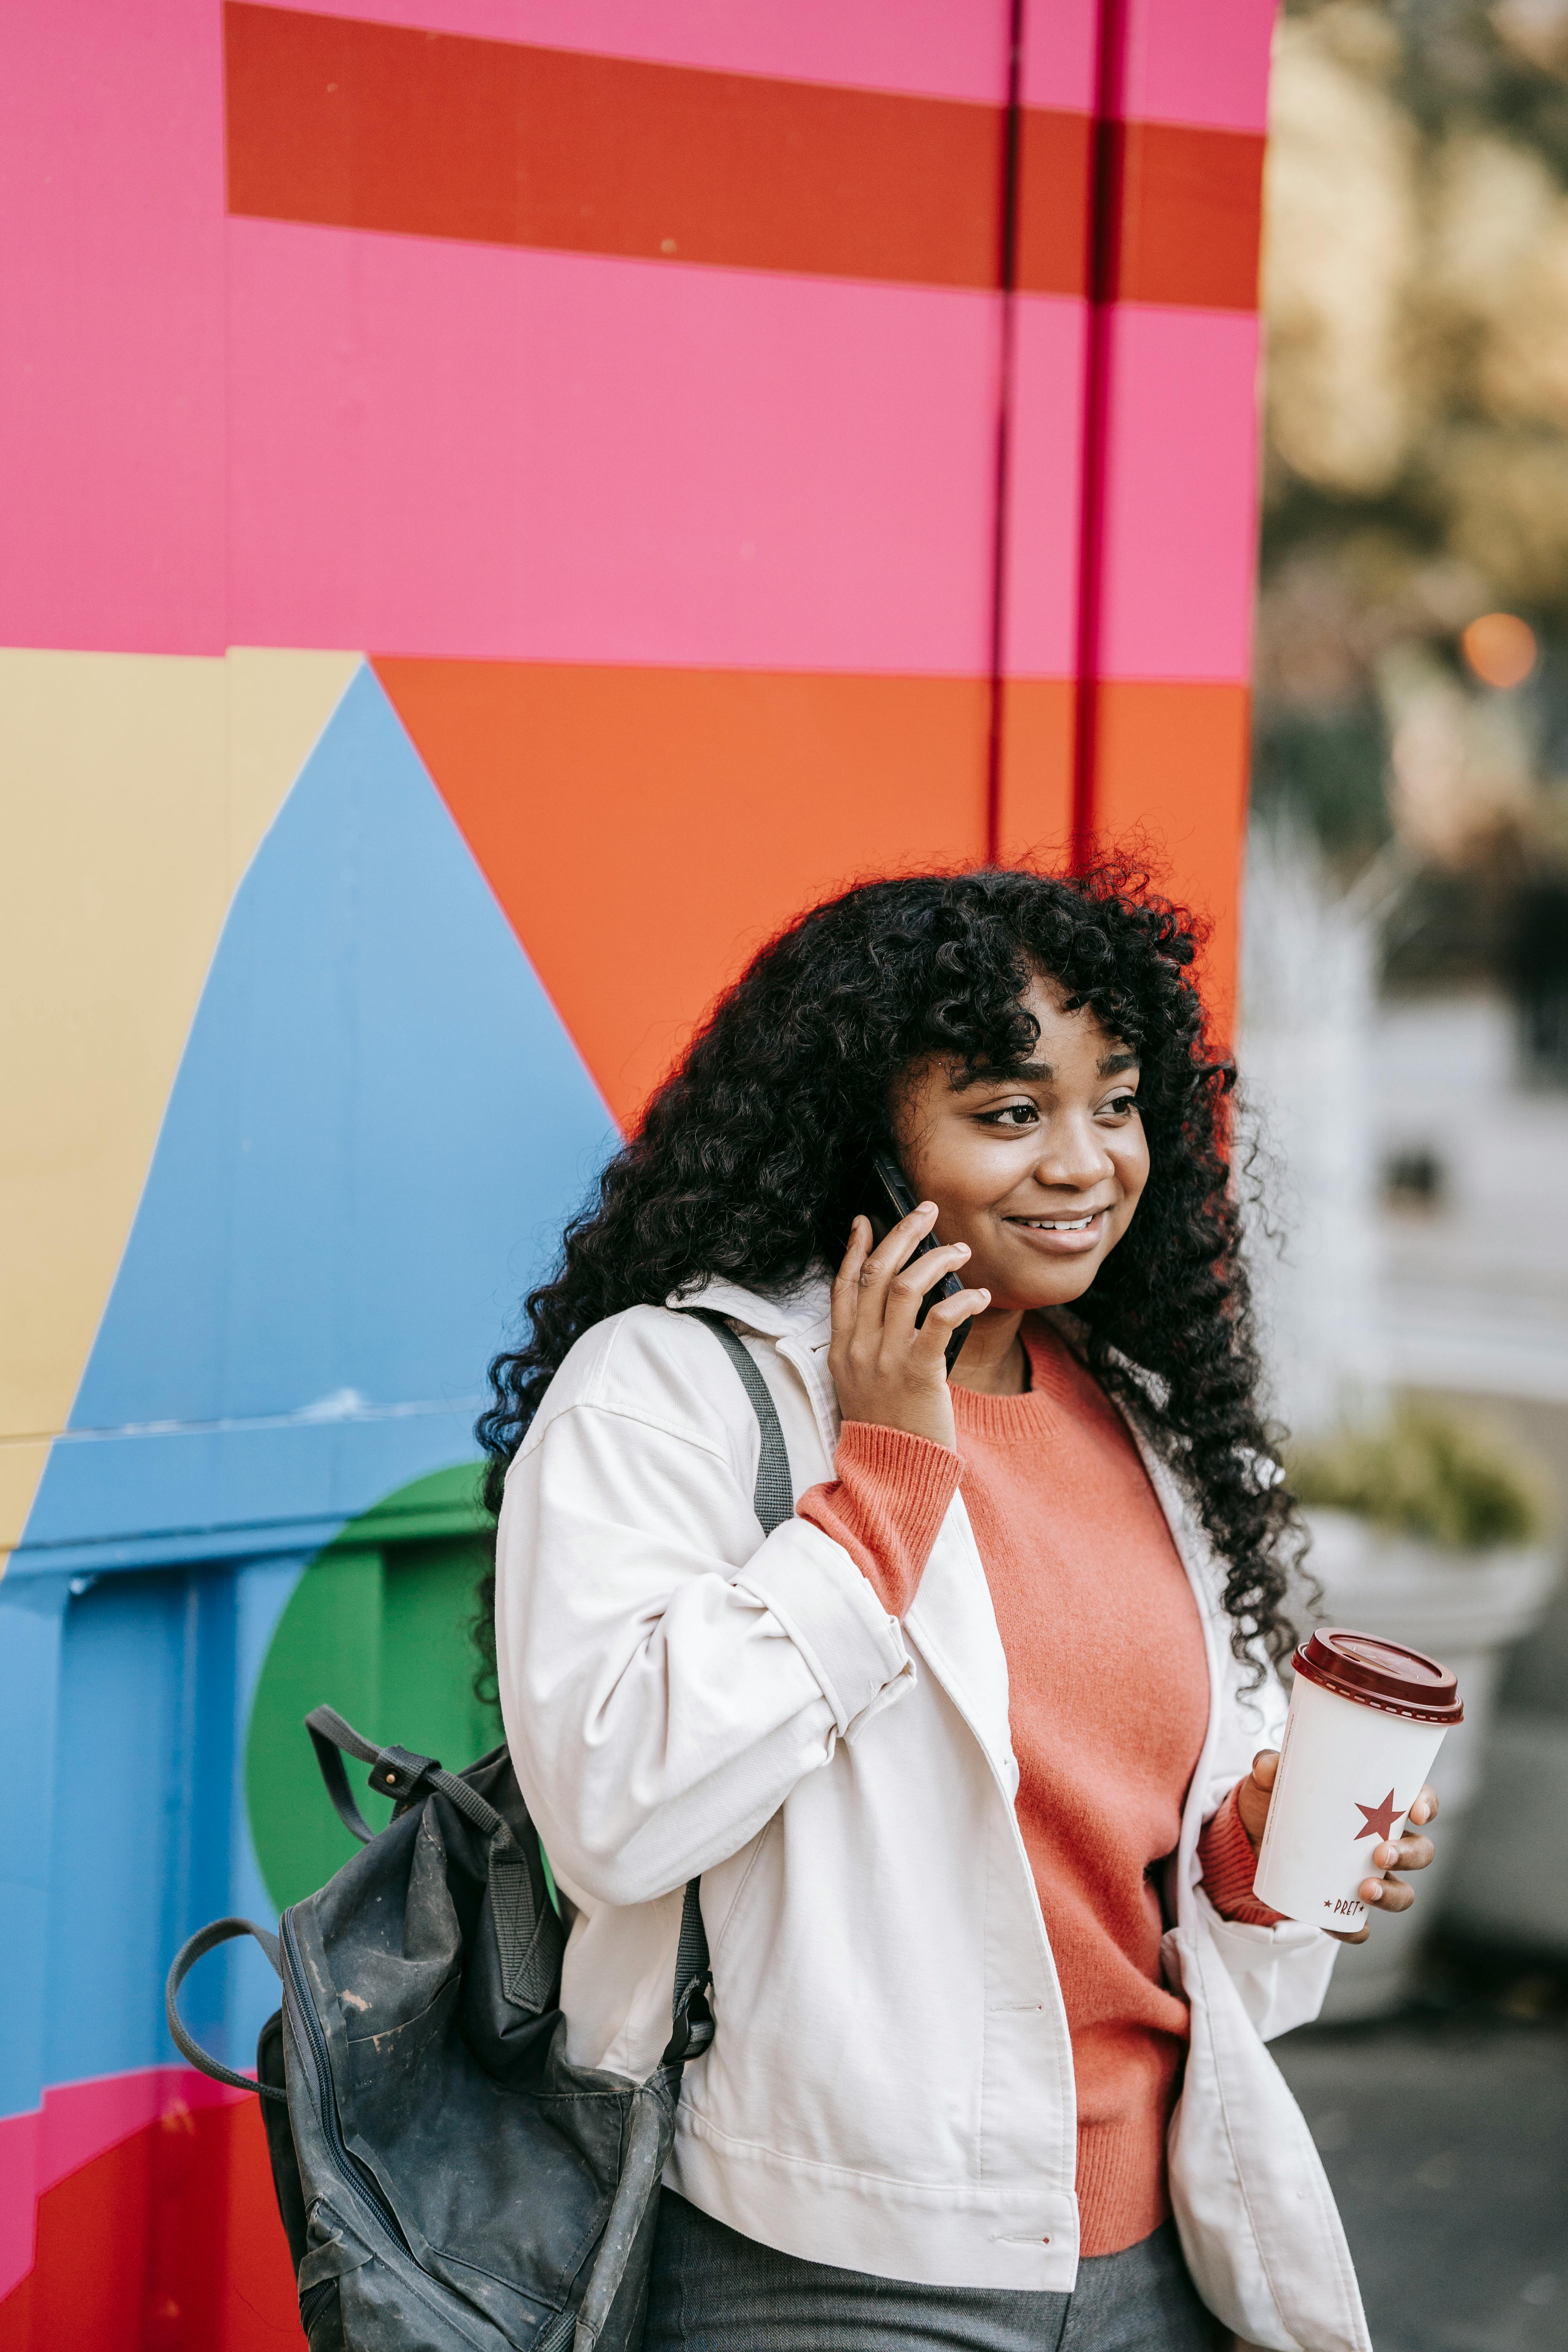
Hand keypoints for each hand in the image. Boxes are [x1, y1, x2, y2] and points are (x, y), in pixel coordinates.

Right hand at [829, 1208, 989, 1449]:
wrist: (890, 1471)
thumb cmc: (885, 1425)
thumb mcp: (858, 1381)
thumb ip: (866, 1343)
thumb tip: (888, 1306)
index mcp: (841, 1347)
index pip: (844, 1284)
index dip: (855, 1247)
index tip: (867, 1220)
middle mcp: (858, 1347)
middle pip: (876, 1272)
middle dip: (903, 1234)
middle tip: (926, 1212)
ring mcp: (885, 1359)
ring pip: (905, 1286)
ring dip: (936, 1260)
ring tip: (960, 1251)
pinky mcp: (918, 1372)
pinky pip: (939, 1321)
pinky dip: (960, 1300)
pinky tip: (977, 1294)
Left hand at [1236, 1750, 1438, 1942]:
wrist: (1250, 1839)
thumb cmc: (1276, 1801)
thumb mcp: (1270, 1780)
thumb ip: (1267, 1766)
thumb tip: (1265, 1767)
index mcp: (1376, 1804)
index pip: (1417, 1800)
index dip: (1427, 1805)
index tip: (1417, 1813)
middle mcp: (1381, 1841)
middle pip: (1419, 1850)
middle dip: (1409, 1855)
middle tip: (1382, 1854)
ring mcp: (1367, 1875)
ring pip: (1402, 1891)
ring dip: (1391, 1894)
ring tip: (1366, 1890)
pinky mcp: (1343, 1903)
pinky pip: (1359, 1924)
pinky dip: (1354, 1929)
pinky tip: (1342, 1926)